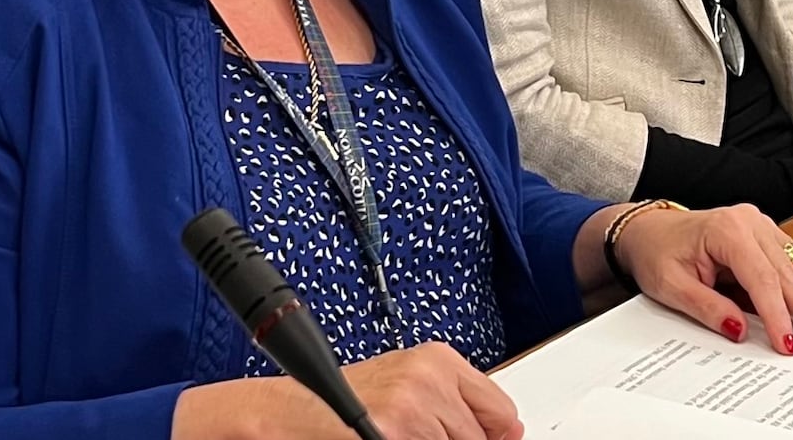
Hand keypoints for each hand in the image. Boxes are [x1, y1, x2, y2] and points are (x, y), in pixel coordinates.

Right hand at [172, 341, 523, 439]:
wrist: (285, 414)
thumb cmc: (335, 402)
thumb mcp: (404, 387)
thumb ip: (453, 404)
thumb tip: (507, 431)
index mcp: (437, 360)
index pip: (503, 414)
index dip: (490, 437)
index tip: (476, 439)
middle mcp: (429, 379)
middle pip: (481, 439)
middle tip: (411, 435)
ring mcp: (413, 410)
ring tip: (390, 435)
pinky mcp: (395, 435)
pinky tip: (380, 439)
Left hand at [614, 205, 792, 355]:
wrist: (646, 231)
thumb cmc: (655, 253)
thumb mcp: (670, 286)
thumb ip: (706, 307)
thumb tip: (740, 329)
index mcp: (725, 229)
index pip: (761, 278)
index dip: (777, 313)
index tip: (787, 342)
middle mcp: (749, 222)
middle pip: (788, 271)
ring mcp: (761, 225)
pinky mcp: (766, 235)